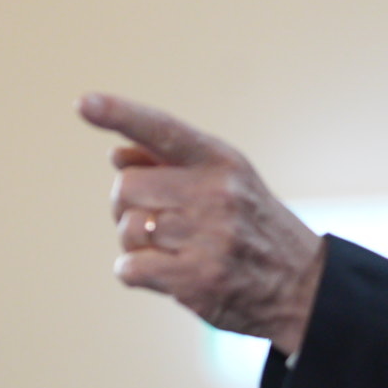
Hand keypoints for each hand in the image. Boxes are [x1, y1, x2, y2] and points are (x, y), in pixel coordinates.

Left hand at [78, 93, 325, 354]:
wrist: (302, 284)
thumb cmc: (252, 226)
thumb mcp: (227, 180)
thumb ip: (171, 163)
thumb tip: (117, 155)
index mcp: (220, 161)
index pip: (162, 130)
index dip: (120, 114)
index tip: (85, 103)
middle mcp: (215, 194)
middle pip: (126, 187)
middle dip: (127, 206)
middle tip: (156, 220)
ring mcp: (207, 238)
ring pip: (126, 229)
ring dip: (135, 243)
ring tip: (170, 250)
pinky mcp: (197, 279)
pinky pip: (129, 268)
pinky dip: (134, 271)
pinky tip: (162, 272)